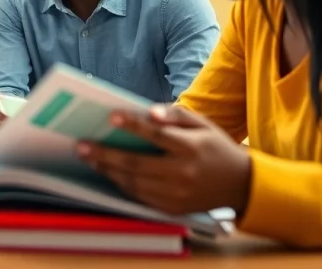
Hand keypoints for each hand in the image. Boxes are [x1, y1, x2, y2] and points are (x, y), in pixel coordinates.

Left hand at [76, 105, 251, 215]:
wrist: (241, 185)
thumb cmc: (215, 147)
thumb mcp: (202, 124)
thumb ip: (175, 115)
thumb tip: (149, 112)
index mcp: (192, 148)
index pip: (158, 136)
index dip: (134, 126)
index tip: (111, 116)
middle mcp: (183, 174)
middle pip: (137, 164)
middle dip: (105, 155)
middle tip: (81, 146)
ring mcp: (177, 195)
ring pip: (134, 184)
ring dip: (108, 171)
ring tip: (89, 158)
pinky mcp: (172, 209)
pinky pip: (140, 197)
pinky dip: (121, 185)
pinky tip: (107, 173)